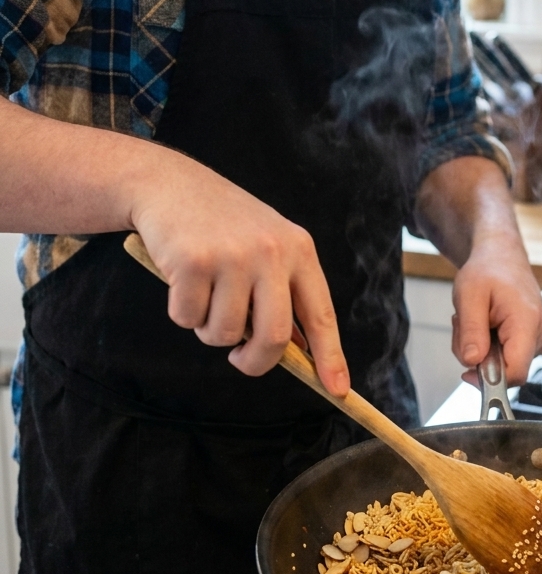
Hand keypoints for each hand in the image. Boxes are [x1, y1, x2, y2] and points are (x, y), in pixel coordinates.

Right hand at [131, 151, 348, 393]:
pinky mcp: (193, 262)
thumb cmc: (221, 224)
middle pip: (274, 338)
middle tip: (239, 359)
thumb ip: (281, 291)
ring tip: (204, 294)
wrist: (171, 184)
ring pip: (225, 334)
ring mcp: (232, 256)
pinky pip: (188, 319)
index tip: (338, 389)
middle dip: (254, 362)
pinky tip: (180, 278)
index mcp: (298, 249)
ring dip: (209, 329)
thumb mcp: (265, 246)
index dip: (330, 356)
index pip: (320, 313)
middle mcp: (271, 252)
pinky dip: (181, 312)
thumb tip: (296, 350)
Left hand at [450, 233, 541, 386]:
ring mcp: (538, 341)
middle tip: (465, 326)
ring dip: (479, 350)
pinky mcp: (531, 342)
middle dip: (478, 357)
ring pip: (502, 366)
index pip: (516, 373)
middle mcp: (540, 336)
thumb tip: (472, 362)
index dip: (489, 381)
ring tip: (475, 319)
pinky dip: (487, 346)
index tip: (466, 371)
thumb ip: (471, 330)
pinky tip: (485, 324)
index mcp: (527, 323)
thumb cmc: (487, 270)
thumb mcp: (469, 294)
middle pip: (506, 372)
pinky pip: (505, 358)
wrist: (502, 257)